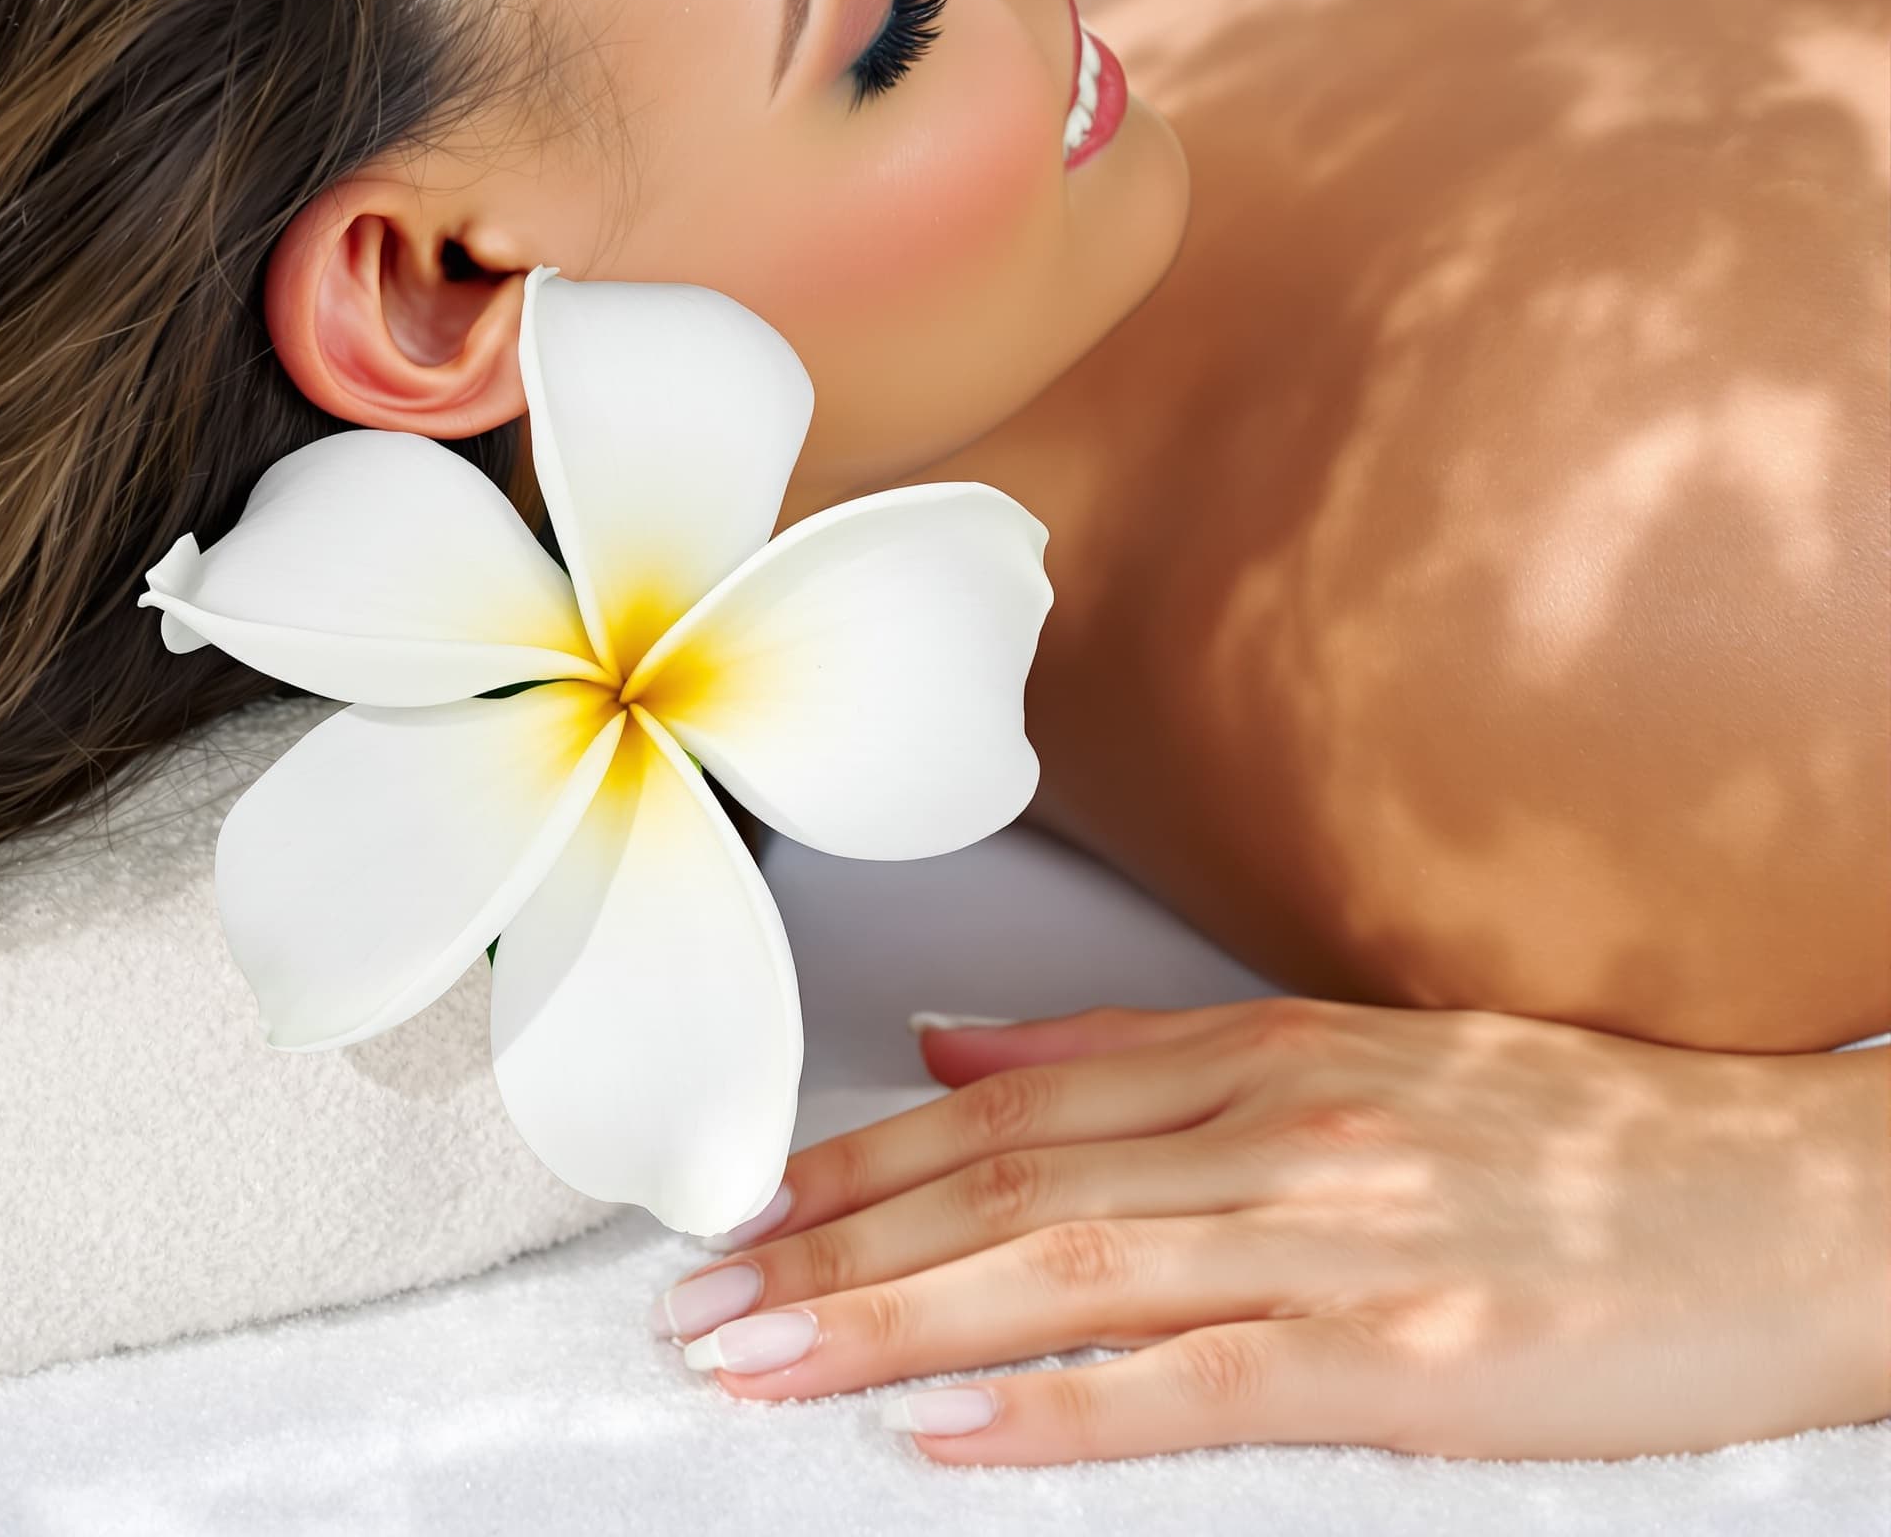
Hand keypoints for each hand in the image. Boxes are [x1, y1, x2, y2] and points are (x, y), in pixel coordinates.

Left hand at [647, 997, 1890, 1464]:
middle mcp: (1277, 1129)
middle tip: (697, 1301)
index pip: (1001, 1106)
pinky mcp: (1412, 1356)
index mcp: (1258, 1056)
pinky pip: (1199, 1381)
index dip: (852, 1159)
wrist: (1803, 1202)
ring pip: (1063, 1273)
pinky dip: (1060, 1407)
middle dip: (830, 1246)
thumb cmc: (1578, 1140)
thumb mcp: (1345, 1058)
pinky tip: (943, 1431)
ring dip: (889, 1318)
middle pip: (1002, 1186)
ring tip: (759, 1360)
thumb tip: (957, 1045)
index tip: (742, 1207)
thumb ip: (1138, 1052)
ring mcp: (1340, 1239)